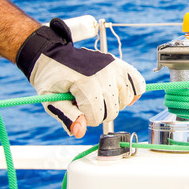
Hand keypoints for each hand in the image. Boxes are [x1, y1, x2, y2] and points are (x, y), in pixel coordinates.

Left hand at [16, 18, 145, 137]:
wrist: (55, 55)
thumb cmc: (52, 79)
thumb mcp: (50, 100)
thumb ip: (67, 117)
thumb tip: (80, 132)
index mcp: (86, 82)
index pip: (98, 116)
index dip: (86, 119)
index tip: (77, 110)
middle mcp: (104, 73)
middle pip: (113, 110)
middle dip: (99, 113)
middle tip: (86, 103)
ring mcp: (114, 67)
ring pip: (126, 99)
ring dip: (115, 104)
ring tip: (101, 98)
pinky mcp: (120, 64)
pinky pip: (138, 83)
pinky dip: (134, 92)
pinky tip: (121, 95)